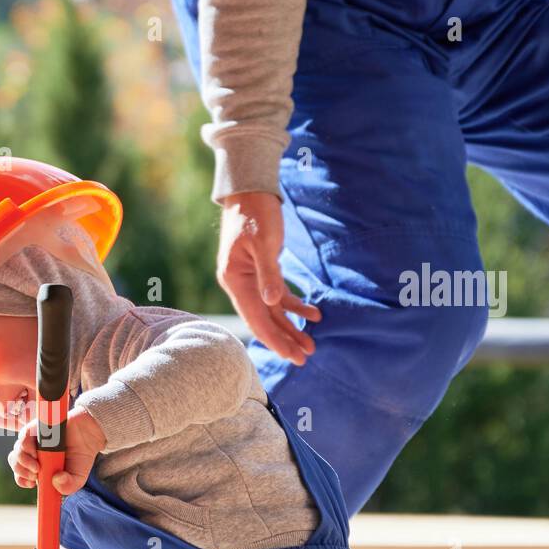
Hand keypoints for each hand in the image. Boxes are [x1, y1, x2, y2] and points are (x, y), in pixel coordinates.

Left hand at [8, 407, 105, 494]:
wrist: (91, 434)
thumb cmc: (81, 457)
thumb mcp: (77, 478)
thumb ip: (68, 486)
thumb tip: (55, 481)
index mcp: (39, 467)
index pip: (21, 475)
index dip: (22, 480)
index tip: (31, 483)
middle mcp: (33, 453)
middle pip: (15, 462)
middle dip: (21, 471)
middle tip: (35, 475)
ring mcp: (34, 440)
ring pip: (17, 451)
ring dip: (23, 461)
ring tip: (38, 466)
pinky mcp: (36, 428)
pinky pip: (24, 436)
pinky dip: (27, 446)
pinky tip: (37, 451)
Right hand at [217, 191, 319, 364]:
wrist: (250, 191)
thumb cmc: (255, 213)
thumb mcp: (264, 242)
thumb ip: (269, 273)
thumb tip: (272, 303)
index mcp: (235, 280)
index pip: (256, 318)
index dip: (275, 339)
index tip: (292, 356)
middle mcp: (240, 284)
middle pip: (263, 319)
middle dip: (284, 339)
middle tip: (305, 357)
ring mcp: (250, 280)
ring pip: (271, 311)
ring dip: (291, 327)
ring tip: (311, 344)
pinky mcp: (261, 272)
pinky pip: (277, 296)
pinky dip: (294, 306)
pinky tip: (313, 314)